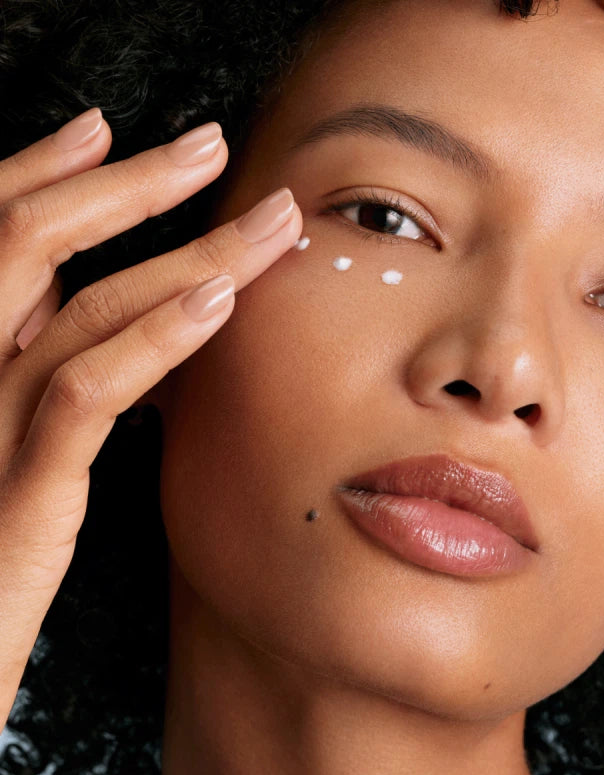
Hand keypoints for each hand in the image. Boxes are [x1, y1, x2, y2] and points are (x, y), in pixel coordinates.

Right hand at [0, 108, 302, 727]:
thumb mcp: (12, 452)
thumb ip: (53, 386)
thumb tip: (133, 335)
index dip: (44, 175)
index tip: (105, 133)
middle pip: (32, 244)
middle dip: (129, 187)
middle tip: (211, 145)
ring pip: (79, 307)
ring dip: (184, 252)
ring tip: (264, 221)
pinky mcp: (17, 497)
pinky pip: (84, 396)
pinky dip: (153, 340)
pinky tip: (219, 303)